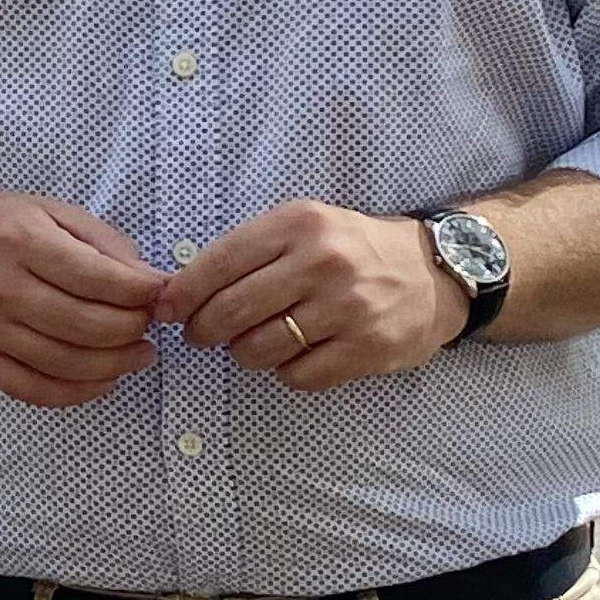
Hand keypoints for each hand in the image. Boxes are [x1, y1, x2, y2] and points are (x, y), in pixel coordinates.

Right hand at [0, 190, 168, 409]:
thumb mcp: (45, 209)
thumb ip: (100, 240)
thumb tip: (148, 281)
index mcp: (21, 239)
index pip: (100, 277)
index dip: (143, 291)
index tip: (161, 294)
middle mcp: (1, 286)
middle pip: (89, 326)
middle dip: (134, 329)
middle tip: (149, 324)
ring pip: (67, 364)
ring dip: (117, 365)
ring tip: (138, 354)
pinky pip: (33, 390)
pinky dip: (76, 394)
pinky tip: (101, 381)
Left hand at [159, 204, 465, 387]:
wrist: (433, 271)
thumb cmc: (349, 249)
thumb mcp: (301, 227)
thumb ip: (246, 251)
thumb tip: (178, 291)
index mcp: (298, 225)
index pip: (219, 263)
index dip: (182, 294)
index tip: (166, 311)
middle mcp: (322, 263)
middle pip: (232, 311)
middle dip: (203, 330)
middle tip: (201, 335)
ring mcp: (349, 307)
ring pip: (260, 348)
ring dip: (244, 353)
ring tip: (252, 343)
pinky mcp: (369, 347)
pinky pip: (299, 375)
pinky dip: (286, 372)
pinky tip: (294, 356)